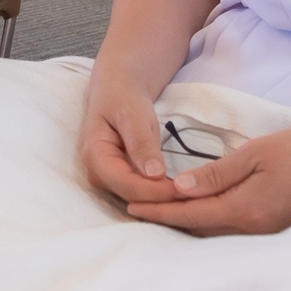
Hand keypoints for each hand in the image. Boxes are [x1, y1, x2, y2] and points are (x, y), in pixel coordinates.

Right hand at [80, 71, 181, 204]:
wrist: (118, 90)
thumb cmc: (123, 98)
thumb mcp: (132, 114)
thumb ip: (141, 143)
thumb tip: (154, 174)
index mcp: (95, 157)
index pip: (127, 186)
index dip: (155, 192)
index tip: (184, 189)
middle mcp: (98, 174)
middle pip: (132, 197)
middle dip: (161, 199)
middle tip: (194, 196)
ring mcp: (108, 179)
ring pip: (137, 199)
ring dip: (162, 199)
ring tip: (190, 195)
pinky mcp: (121, 179)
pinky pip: (141, 193)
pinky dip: (160, 193)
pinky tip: (180, 190)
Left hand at [124, 117, 290, 235]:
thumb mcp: (258, 154)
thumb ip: (219, 173)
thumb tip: (181, 189)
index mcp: (243, 210)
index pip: (189, 214)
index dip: (158, 211)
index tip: (129, 208)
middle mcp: (251, 229)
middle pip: (198, 228)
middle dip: (166, 220)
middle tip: (134, 211)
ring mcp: (265, 232)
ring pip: (214, 230)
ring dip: (186, 222)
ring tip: (159, 212)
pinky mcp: (275, 228)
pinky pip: (232, 228)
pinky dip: (208, 221)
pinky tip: (199, 212)